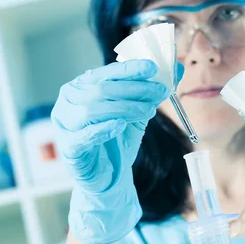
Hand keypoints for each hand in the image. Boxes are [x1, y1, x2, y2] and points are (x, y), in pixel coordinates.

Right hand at [51, 60, 181, 243]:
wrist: (110, 175)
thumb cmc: (119, 139)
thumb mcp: (139, 111)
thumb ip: (154, 90)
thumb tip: (179, 68)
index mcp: (83, 85)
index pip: (106, 72)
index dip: (129, 69)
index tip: (152, 68)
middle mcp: (70, 100)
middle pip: (101, 89)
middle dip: (134, 89)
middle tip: (160, 91)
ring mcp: (65, 123)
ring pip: (92, 109)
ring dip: (124, 108)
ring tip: (148, 111)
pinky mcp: (69, 148)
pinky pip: (83, 136)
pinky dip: (102, 128)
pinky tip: (119, 125)